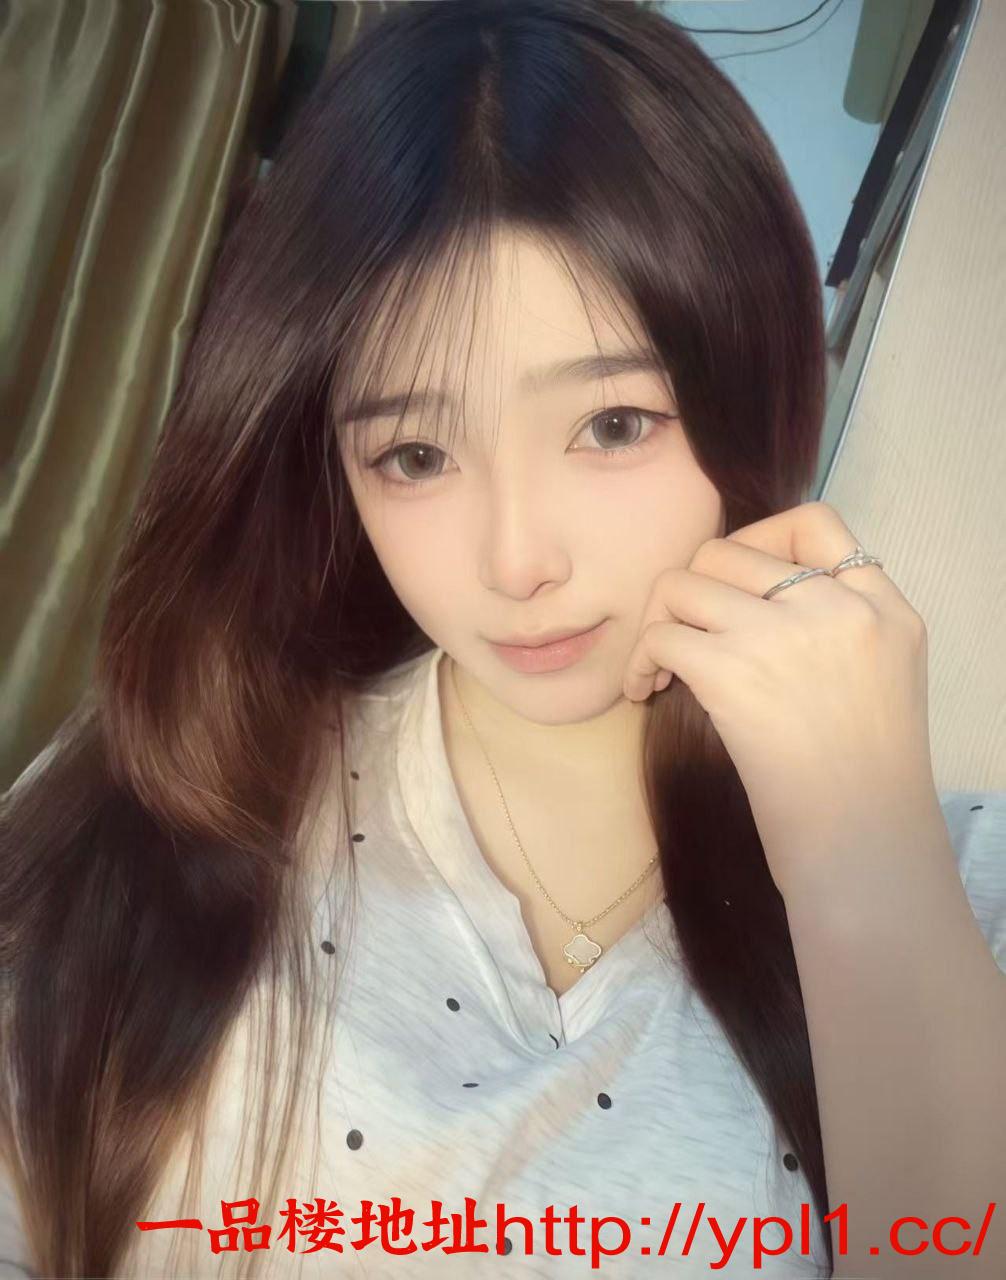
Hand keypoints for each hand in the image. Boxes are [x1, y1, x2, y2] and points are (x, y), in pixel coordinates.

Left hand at [623, 501, 937, 895]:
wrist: (861, 842)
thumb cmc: (864, 781)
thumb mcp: (883, 679)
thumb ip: (839, 626)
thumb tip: (750, 596)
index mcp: (884, 607)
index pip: (816, 523)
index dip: (759, 540)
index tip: (733, 587)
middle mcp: (838, 606)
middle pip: (730, 548)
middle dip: (693, 588)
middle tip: (683, 633)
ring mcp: (785, 633)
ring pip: (684, 581)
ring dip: (657, 620)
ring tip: (658, 665)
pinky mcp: (733, 670)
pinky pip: (659, 634)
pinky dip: (637, 661)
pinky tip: (643, 690)